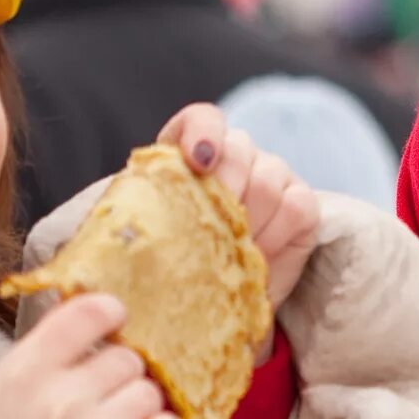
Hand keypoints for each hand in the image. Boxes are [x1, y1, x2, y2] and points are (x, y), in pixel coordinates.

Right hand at [0, 294, 186, 418]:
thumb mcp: (8, 400)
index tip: (117, 321)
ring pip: (150, 394)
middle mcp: (58, 399)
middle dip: (119, 381)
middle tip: (97, 412)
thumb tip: (105, 313)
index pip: (85, 313)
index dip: (110, 313)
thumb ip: (51, 358)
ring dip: (138, 413)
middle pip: (127, 359)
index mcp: (22, 373)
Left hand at [156, 105, 323, 339]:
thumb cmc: (170, 262)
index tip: (199, 164)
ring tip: (232, 251)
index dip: (203, 134)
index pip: (202, 120)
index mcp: (189, 151)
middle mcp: (234, 155)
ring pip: (269, 178)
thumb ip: (136, 213)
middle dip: (225, 191)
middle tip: (212, 229)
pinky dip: (278, 233)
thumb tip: (117, 223)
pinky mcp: (301, 203)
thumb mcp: (145, 234)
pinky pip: (297, 205)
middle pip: (239, 149)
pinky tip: (259, 254)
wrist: (207, 299)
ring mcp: (271, 175)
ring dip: (250, 221)